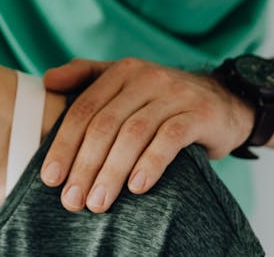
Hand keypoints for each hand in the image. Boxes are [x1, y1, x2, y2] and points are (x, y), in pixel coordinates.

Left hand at [40, 58, 254, 212]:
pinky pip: (170, 139)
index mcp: (122, 71)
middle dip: (84, 165)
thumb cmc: (164, 100)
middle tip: (72, 199)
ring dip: (112, 171)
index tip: (50, 178)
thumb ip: (86, 76)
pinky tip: (137, 187)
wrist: (225, 101)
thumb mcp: (126, 82)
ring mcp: (174, 94)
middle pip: (105, 124)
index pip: (84, 109)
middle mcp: (146, 78)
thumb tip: (47, 81)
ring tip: (98, 202)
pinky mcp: (199, 114)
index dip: (64, 144)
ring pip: (134, 133)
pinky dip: (151, 163)